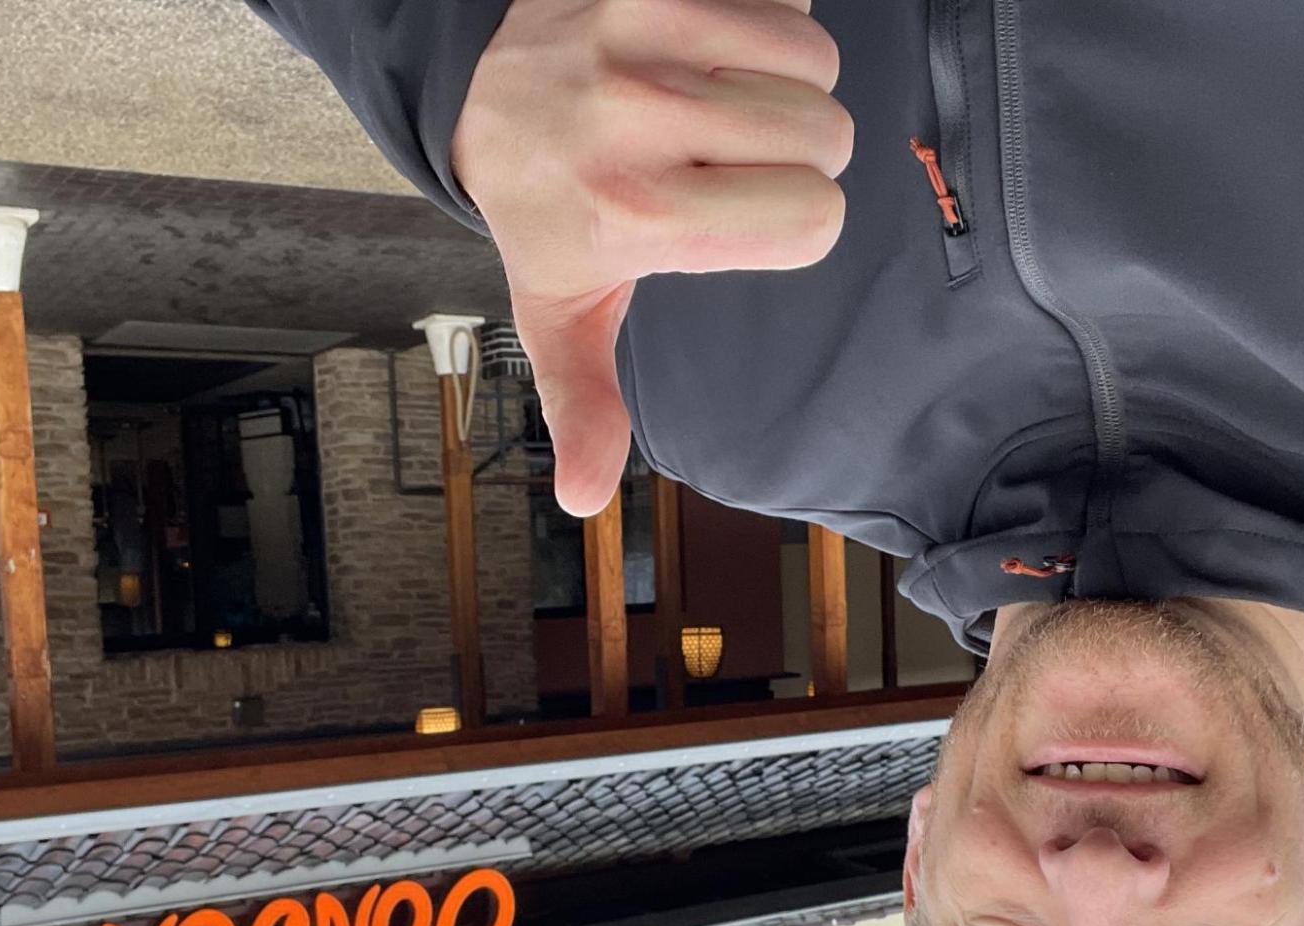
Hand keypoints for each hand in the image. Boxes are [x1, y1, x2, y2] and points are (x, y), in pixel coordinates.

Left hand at [451, 0, 851, 515]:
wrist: (478, 80)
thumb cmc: (544, 204)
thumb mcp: (560, 309)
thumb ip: (584, 402)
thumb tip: (583, 499)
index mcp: (634, 215)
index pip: (810, 219)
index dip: (795, 219)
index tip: (744, 215)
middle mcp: (638, 120)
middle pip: (824, 134)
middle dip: (800, 148)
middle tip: (734, 155)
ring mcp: (645, 34)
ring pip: (813, 58)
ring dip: (789, 81)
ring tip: (724, 102)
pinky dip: (768, 16)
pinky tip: (713, 48)